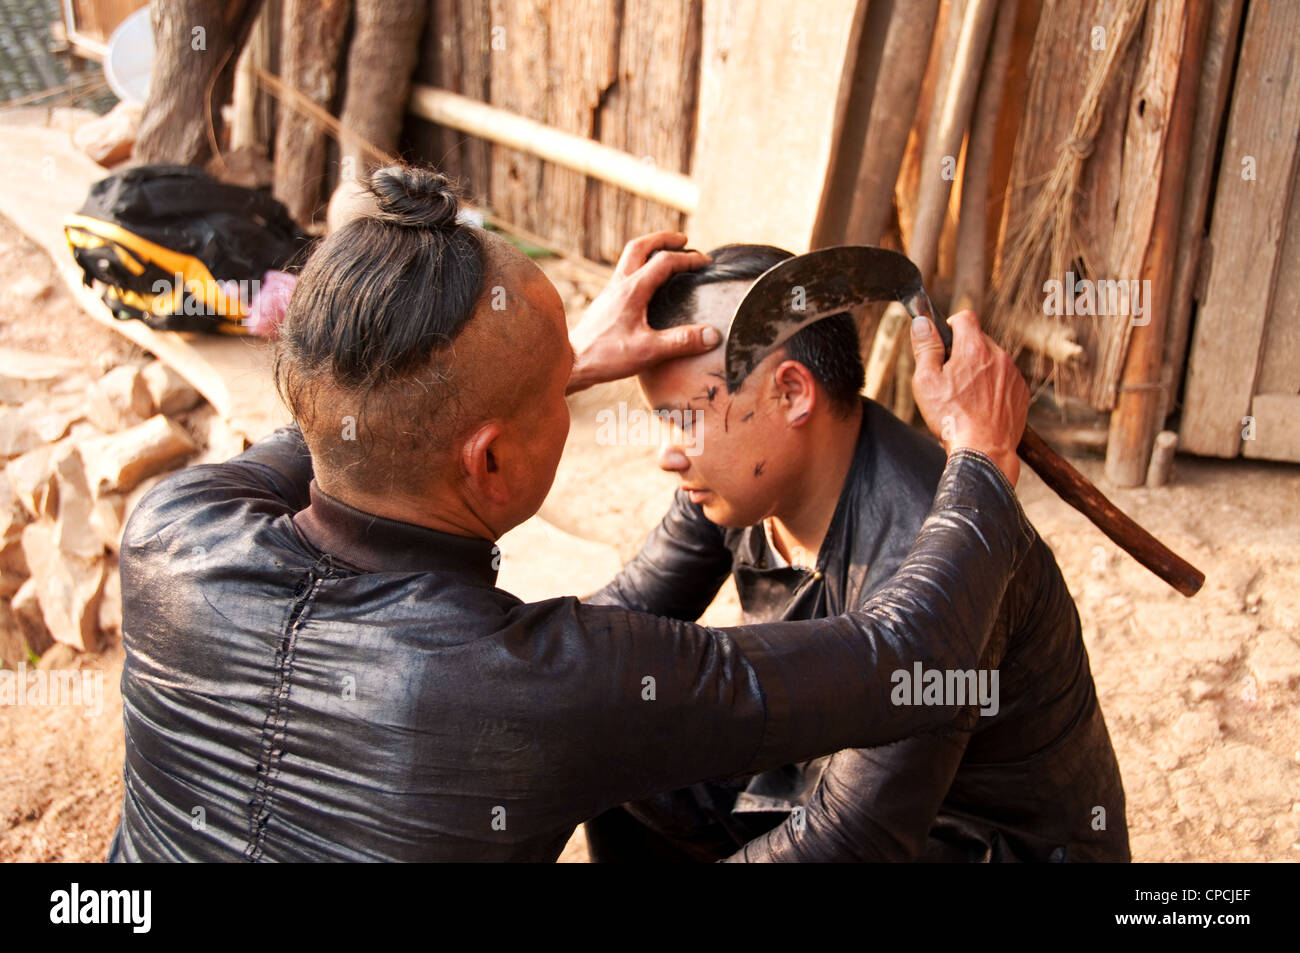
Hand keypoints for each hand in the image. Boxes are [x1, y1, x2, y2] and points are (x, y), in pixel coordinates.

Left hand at [567, 232, 716, 393]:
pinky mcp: (605, 301)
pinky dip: (640, 266)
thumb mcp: (649, 351)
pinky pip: (624, 272)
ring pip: (629, 257)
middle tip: (684, 240)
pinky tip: (647, 283)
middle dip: (664, 239)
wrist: (570, 363)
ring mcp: (610, 291)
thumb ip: (681, 341)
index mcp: (632, 290)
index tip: (706, 263)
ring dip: (650, 249)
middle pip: (640, 246)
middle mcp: (619, 284)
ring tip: (667, 254)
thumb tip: (713, 335)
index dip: (688, 259)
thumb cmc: (606, 357)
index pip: (665, 261)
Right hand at [910, 310, 1027, 485]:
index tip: (943, 344)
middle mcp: (999, 355)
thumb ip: (925, 348)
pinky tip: (980, 407)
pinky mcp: (1021, 393)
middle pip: (979, 340)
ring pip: (992, 361)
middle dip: (964, 353)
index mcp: (974, 348)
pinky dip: (993, 388)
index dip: (950, 326)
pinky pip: (1004, 380)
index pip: (965, 317)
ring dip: (979, 371)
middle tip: (949, 379)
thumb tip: (923, 322)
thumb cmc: (951, 417)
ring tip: (965, 398)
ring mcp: (1013, 374)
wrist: (984, 451)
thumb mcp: (926, 381)